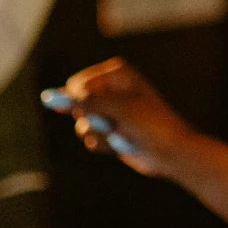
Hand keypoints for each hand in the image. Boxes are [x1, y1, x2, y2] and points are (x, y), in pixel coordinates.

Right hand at [56, 58, 201, 177]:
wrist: (172, 152)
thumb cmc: (153, 125)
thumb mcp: (121, 109)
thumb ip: (89, 101)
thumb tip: (55, 97)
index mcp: (116, 74)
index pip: (78, 84)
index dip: (79, 101)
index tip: (94, 112)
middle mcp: (110, 89)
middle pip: (76, 103)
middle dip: (91, 118)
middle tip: (112, 122)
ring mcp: (109, 110)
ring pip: (82, 123)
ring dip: (98, 133)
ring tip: (120, 134)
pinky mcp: (109, 130)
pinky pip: (91, 138)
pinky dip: (103, 143)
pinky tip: (120, 145)